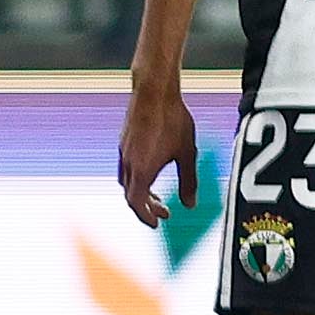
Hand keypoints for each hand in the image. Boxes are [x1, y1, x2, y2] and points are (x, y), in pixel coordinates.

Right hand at [117, 84, 198, 229]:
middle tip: (164, 213)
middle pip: (131, 195)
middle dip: (147, 207)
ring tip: (158, 196)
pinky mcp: (124, 142)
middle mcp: (128, 163)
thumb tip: (190, 205)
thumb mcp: (187, 153)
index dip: (145, 216)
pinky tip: (151, 171)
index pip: (136, 203)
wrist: (153, 90)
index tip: (156, 224)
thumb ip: (188, 181)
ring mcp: (124, 152)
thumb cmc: (172, 119)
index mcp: (142, 170)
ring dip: (141, 193)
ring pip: (127, 182)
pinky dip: (138, 178)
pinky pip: (126, 168)